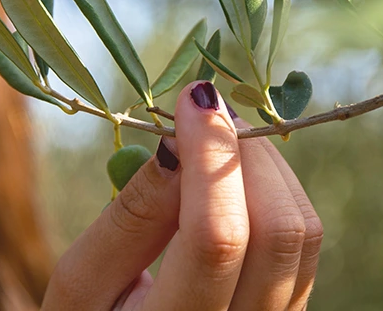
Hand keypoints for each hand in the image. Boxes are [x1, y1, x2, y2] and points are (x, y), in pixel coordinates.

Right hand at [43, 81, 322, 309]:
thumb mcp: (79, 284)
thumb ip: (127, 219)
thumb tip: (175, 144)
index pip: (218, 238)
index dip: (211, 157)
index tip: (193, 98)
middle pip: (279, 230)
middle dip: (245, 153)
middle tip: (205, 111)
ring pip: (303, 233)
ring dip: (265, 168)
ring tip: (214, 139)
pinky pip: (303, 246)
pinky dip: (275, 194)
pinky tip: (232, 179)